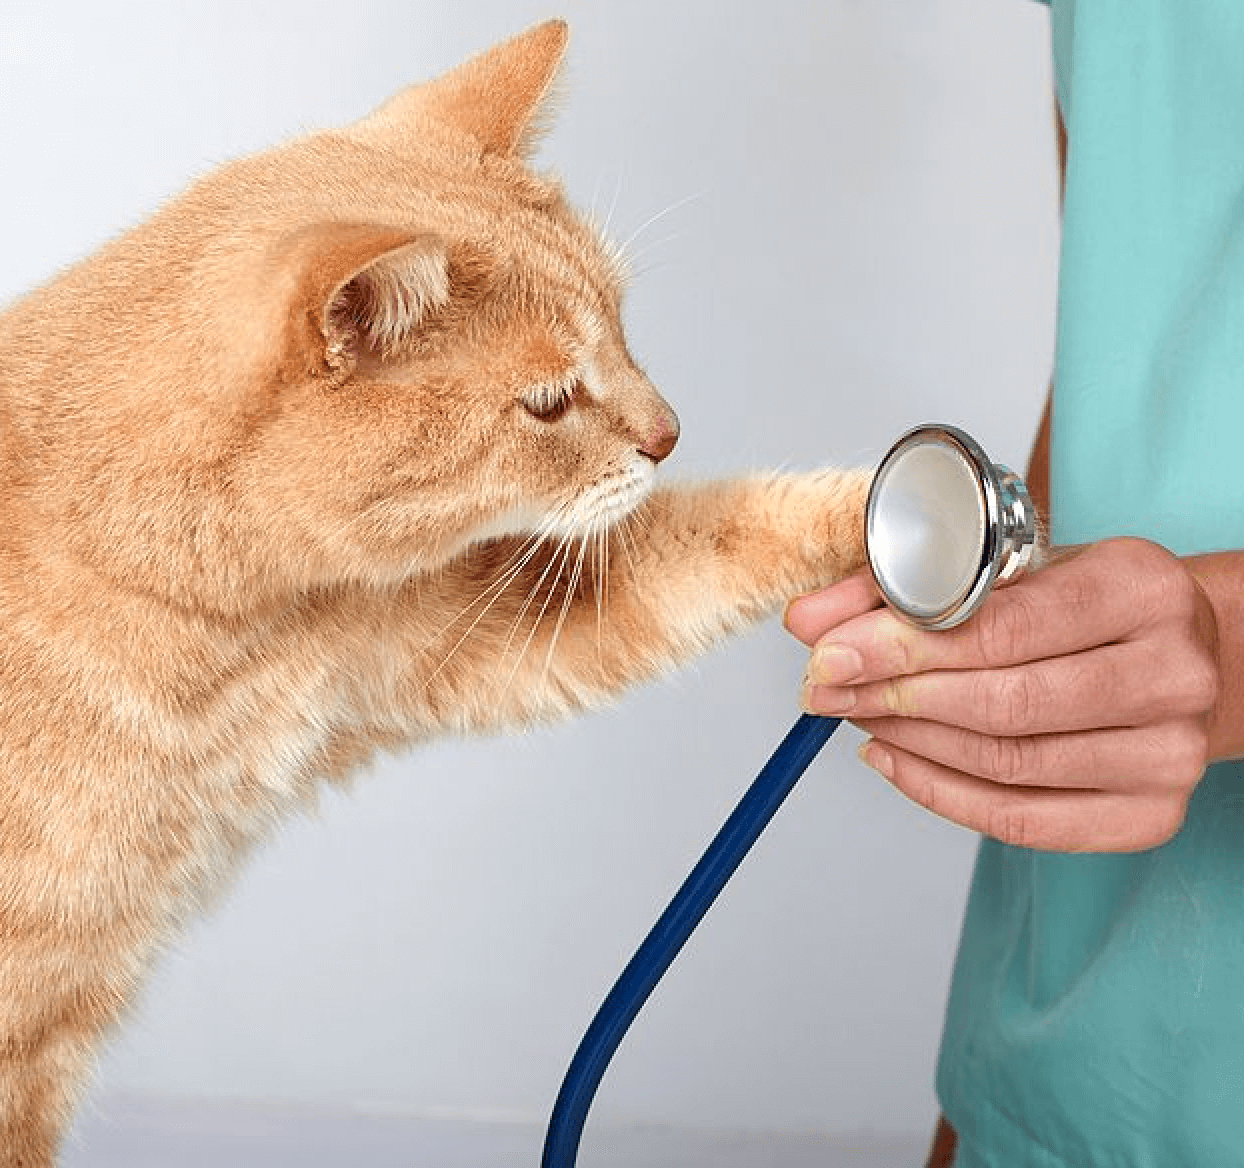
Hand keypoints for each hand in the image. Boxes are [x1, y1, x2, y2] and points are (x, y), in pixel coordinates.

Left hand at [784, 539, 1221, 852]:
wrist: (1179, 656)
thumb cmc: (1080, 605)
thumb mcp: (1004, 569)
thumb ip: (901, 586)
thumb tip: (807, 622)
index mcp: (1142, 587)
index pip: (1004, 628)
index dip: (903, 645)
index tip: (830, 655)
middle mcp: (1173, 671)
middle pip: (1004, 704)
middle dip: (894, 696)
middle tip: (826, 690)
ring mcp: (1169, 753)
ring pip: (1007, 764)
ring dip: (910, 742)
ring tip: (856, 715)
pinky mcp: (1150, 814)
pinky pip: (1023, 821)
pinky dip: (941, 793)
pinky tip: (893, 757)